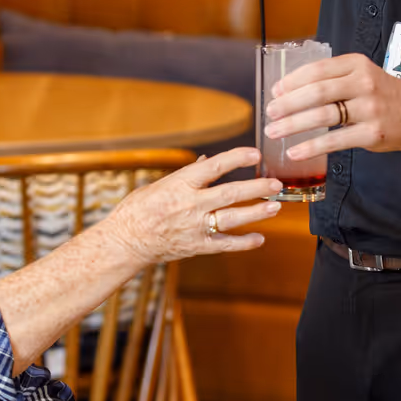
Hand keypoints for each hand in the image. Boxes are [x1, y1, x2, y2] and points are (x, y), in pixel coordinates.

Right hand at [96, 148, 282, 266]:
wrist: (125, 242)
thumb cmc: (138, 210)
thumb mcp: (159, 185)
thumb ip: (186, 175)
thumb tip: (206, 162)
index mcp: (180, 184)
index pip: (215, 166)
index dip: (238, 158)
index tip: (255, 154)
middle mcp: (191, 204)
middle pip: (231, 193)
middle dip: (257, 188)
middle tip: (276, 184)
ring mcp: (195, 227)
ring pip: (233, 218)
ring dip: (257, 212)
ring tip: (275, 207)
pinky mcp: (197, 246)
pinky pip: (226, 244)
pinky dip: (244, 242)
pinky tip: (259, 238)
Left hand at [264, 54, 400, 158]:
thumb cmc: (383, 95)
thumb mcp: (362, 75)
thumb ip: (333, 78)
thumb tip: (290, 90)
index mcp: (357, 64)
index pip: (317, 70)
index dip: (292, 81)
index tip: (274, 91)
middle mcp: (364, 83)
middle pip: (316, 92)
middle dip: (288, 103)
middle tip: (269, 113)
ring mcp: (369, 108)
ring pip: (322, 115)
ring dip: (293, 125)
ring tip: (274, 132)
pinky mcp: (372, 133)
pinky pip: (335, 140)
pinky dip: (311, 147)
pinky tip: (295, 152)